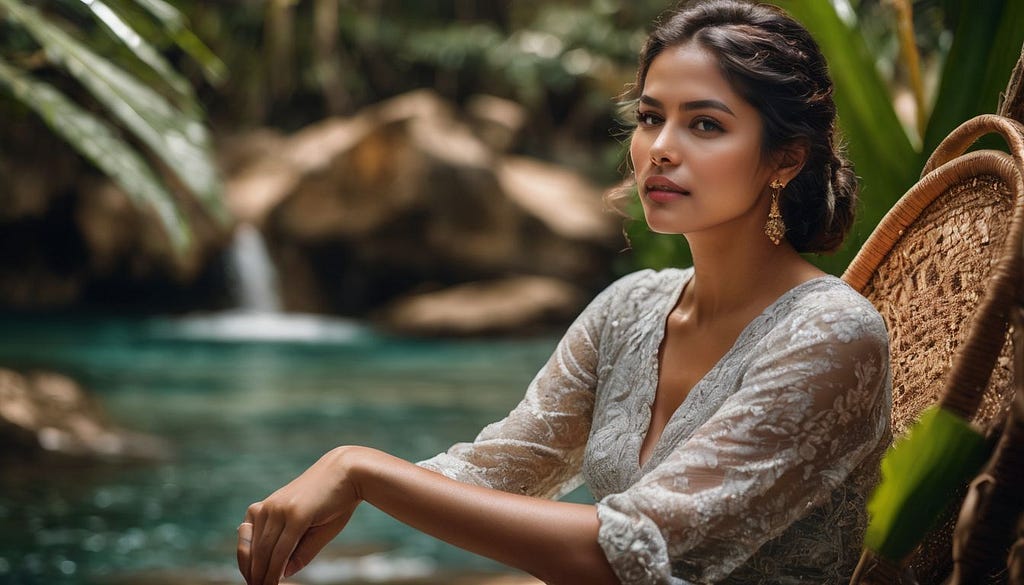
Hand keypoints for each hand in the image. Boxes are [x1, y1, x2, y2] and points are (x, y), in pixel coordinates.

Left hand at [237, 447, 362, 584]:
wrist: (351, 472)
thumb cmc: (334, 500)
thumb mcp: (312, 528)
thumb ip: (297, 550)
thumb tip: (284, 573)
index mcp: (267, 507)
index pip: (248, 543)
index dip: (248, 565)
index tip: (254, 581)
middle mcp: (268, 507)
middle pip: (253, 550)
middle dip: (254, 574)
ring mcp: (280, 509)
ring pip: (264, 552)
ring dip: (263, 575)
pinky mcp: (295, 515)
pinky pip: (281, 549)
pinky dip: (276, 569)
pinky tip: (278, 581)